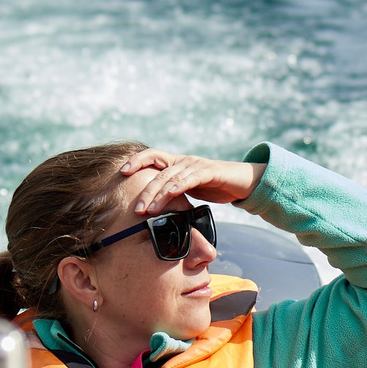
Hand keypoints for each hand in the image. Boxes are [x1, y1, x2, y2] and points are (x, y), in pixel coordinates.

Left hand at [115, 148, 263, 214]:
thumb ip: (175, 193)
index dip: (136, 161)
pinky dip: (176, 188)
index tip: (122, 173)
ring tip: (147, 211)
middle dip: (144, 191)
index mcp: (178, 163)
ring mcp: (195, 165)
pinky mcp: (208, 172)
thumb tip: (157, 208)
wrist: (244, 182)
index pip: (152, 156)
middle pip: (158, 172)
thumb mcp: (191, 189)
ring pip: (170, 178)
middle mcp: (184, 161)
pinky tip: (168, 197)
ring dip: (157, 195)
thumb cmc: (216, 186)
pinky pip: (188, 179)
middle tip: (135, 209)